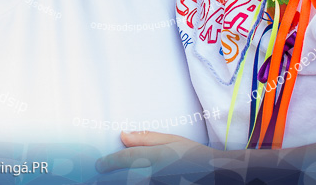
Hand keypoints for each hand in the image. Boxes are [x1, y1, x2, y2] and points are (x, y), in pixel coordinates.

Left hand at [95, 130, 213, 174]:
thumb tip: (123, 135)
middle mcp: (156, 172)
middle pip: (128, 175)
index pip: (128, 158)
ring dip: (126, 179)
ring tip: (115, 178)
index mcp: (158, 157)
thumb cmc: (194, 155)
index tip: (99, 165)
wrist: (216, 174)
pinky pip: (147, 184)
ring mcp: (160, 182)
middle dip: (114, 175)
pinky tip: (134, 179)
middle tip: (100, 175)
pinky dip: (139, 182)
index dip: (111, 161)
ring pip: (136, 181)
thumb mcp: (171, 140)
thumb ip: (146, 138)